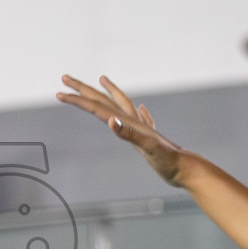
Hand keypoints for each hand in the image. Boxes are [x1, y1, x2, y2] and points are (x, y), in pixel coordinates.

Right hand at [56, 75, 188, 187]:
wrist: (187, 169)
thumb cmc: (168, 160)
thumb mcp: (147, 147)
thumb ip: (128, 133)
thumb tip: (111, 121)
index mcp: (129, 122)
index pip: (98, 107)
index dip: (78, 100)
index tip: (60, 93)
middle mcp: (134, 121)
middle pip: (104, 100)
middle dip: (84, 89)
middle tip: (66, 79)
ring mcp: (141, 129)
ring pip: (121, 105)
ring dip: (109, 92)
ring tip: (102, 80)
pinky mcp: (149, 138)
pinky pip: (140, 120)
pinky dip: (138, 112)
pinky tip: (142, 109)